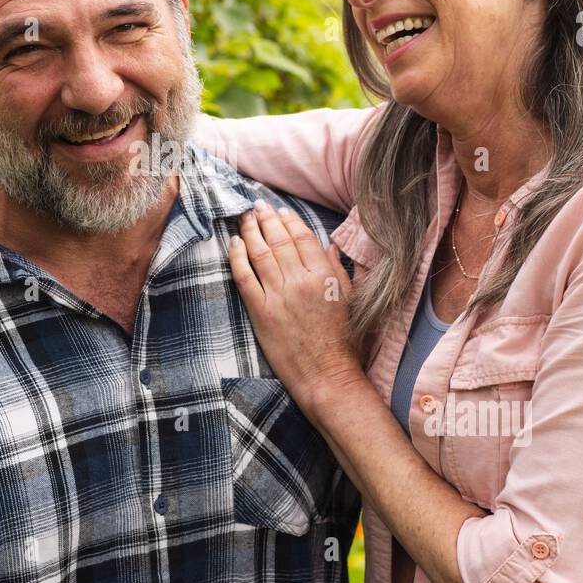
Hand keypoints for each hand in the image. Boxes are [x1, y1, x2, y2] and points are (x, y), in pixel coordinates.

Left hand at [226, 198, 360, 410]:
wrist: (327, 376)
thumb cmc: (344, 342)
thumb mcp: (349, 300)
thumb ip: (337, 270)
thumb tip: (329, 246)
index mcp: (324, 276)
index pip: (302, 237)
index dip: (289, 220)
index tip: (280, 210)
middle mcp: (300, 281)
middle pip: (278, 240)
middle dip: (266, 219)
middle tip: (257, 205)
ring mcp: (278, 296)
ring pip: (260, 253)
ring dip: (249, 231)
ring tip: (244, 217)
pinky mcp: (260, 312)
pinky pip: (244, 277)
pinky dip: (237, 257)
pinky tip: (233, 243)